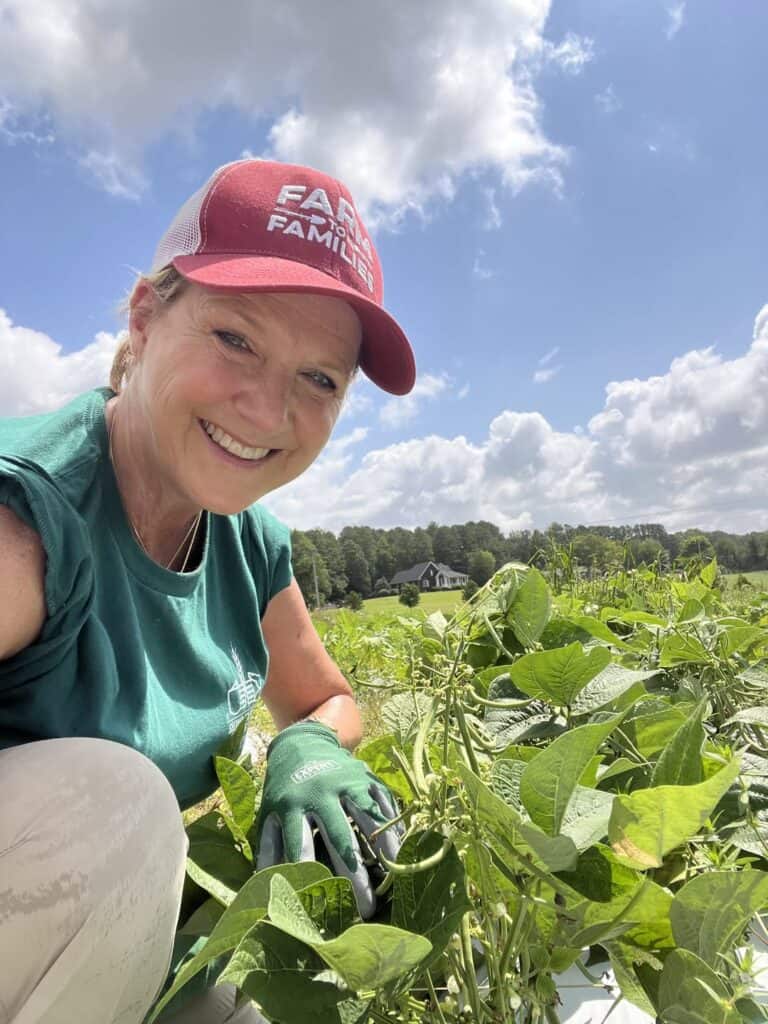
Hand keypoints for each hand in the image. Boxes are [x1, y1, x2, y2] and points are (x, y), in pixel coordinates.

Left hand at [254, 721, 403, 918]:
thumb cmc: (285, 788)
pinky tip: (401, 850)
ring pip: (367, 817)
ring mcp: (345, 781)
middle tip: (365, 907)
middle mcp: (320, 792)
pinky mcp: (365, 774)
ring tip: (392, 879)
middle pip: (338, 838)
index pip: (300, 846)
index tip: (320, 908)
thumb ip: (270, 848)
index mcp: (292, 804)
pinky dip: (393, 825)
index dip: (310, 877)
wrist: (303, 742)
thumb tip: (265, 888)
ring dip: (381, 848)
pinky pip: (383, 801)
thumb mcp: (269, 813)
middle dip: (352, 874)